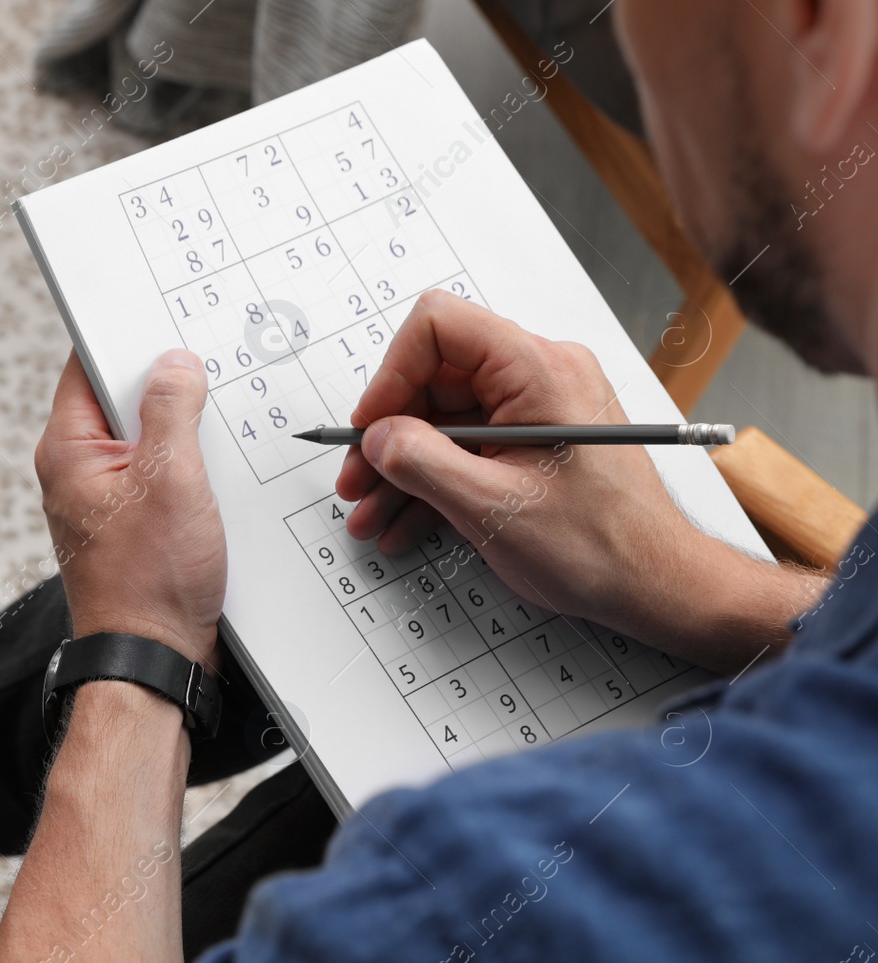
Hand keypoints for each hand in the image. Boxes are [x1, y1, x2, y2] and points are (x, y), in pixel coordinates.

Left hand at [33, 350, 225, 666]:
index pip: (86, 367)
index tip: (163, 327)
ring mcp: (103, 498)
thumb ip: (173, 412)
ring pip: (145, 439)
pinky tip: (212, 477)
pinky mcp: (130, 522)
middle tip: (204, 384)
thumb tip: (175, 366)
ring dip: (181, 434)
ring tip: (210, 439)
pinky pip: (157, 475)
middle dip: (165, 389)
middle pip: (121, 400)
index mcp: (68, 451)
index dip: (126, 342)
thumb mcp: (172, 481)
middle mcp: (77, 471)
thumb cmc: (148, 586)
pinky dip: (185, 469)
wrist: (153, 659)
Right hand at [337, 290, 719, 642]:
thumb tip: (378, 438)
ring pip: (443, 420)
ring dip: (401, 469)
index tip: (370, 426)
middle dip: (388, 435)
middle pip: (434, 378)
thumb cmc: (601, 546)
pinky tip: (404, 523)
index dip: (391, 375)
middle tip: (357, 481)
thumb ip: (423, 463)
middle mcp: (540, 375)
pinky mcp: (532, 440)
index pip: (440, 327)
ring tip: (371, 515)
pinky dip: (432, 482)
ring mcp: (536, 408)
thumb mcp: (492, 507)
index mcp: (540, 370)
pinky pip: (467, 446)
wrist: (654, 585)